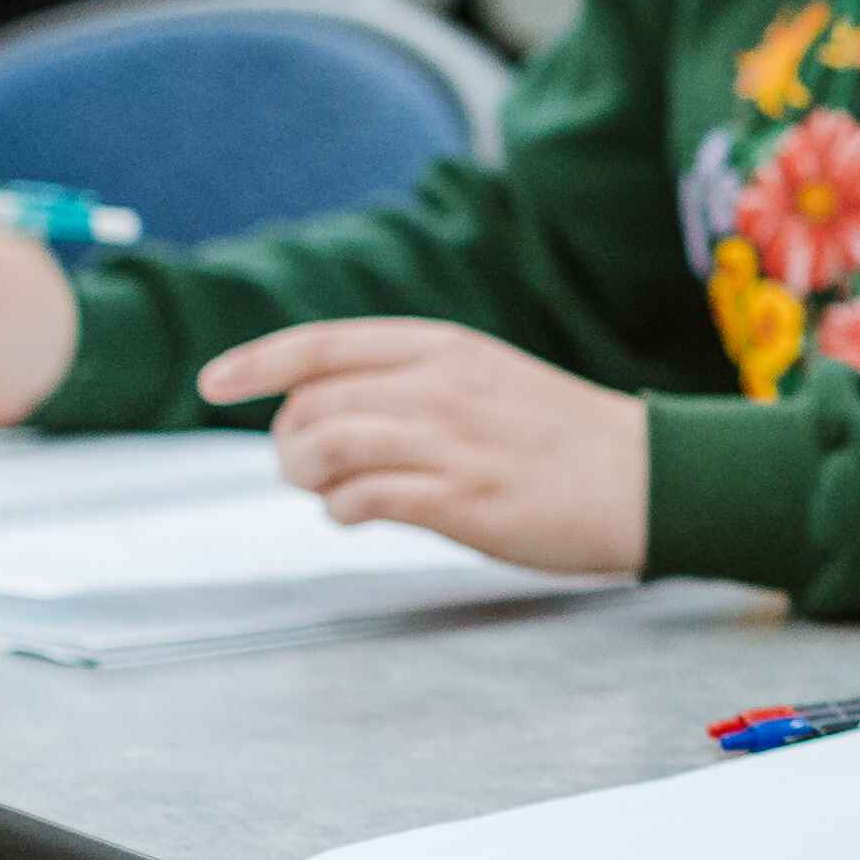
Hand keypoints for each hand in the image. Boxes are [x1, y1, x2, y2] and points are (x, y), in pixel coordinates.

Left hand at [197, 317, 650, 574]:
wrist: (647, 477)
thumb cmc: (563, 434)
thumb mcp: (487, 377)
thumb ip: (413, 382)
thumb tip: (326, 407)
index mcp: (445, 348)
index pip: (323, 345)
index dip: (256, 362)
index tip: (212, 382)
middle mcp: (440, 387)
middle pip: (312, 404)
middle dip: (287, 440)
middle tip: (300, 466)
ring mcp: (450, 443)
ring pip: (327, 450)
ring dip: (307, 477)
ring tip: (325, 491)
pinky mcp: (462, 500)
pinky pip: (364, 500)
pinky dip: (342, 510)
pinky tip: (357, 514)